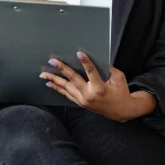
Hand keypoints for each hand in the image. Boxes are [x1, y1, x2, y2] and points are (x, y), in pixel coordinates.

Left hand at [40, 52, 156, 121]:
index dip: (85, 62)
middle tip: (52, 61)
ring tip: (44, 74)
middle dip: (62, 69)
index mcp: (100, 87)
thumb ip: (108, 68)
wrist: (121, 111)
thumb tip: (97, 59)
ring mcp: (83, 100)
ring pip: (66, 88)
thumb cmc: (121, 92)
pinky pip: (67, 95)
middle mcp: (89, 95)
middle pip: (73, 80)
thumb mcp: (118, 78)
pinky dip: (58, 89)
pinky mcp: (81, 103)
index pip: (91, 72)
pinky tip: (50, 84)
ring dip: (54, 80)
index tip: (79, 53)